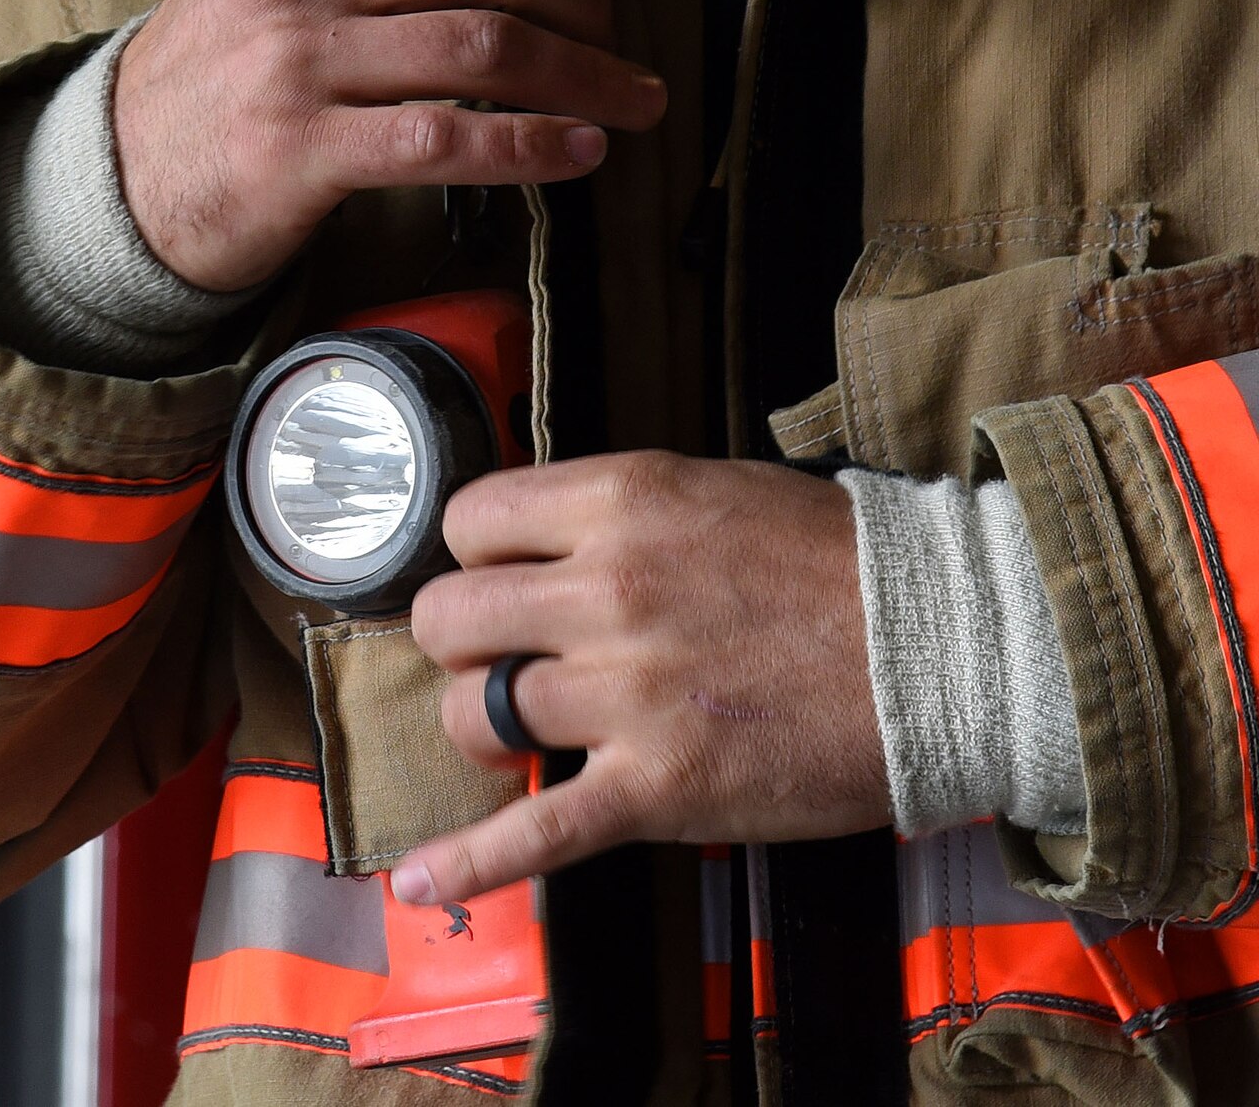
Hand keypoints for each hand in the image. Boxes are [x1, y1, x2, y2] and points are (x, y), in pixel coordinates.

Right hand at [113, 0, 667, 291]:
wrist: (111, 181)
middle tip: (623, 57)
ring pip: (483, 49)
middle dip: (585, 11)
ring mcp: (294, 58)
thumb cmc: (210, 86)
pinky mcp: (297, 146)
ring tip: (625, 110)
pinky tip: (573, 155)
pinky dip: (528, 147)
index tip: (592, 0)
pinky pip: (444, 138)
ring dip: (581, 82)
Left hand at [394, 452, 889, 905]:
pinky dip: (469, 859)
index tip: (502, 581)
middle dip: (462, 642)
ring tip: (521, 732)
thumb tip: (536, 547)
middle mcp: (608, 589)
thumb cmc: (837, 567)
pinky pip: (534, 828)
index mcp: (621, 504)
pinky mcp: (656, 786)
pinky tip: (418, 880)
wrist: (951, 652)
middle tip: (505, 658)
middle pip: (448, 618)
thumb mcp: (712, 490)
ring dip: (483, 727)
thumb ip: (613, 514)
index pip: (471, 522)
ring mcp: (627, 692)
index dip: (476, 556)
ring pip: (475, 712)